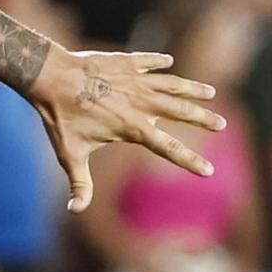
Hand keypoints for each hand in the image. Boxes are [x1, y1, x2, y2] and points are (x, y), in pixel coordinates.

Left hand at [28, 49, 225, 212]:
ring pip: (171, 84)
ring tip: (210, 92)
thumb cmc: (60, 117)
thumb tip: (75, 211)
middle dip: (202, 118)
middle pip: (180, 112)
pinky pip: (147, 61)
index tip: (209, 171)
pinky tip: (168, 61)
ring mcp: (134, 81)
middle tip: (222, 123)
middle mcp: (140, 103)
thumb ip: (79, 183)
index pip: (169, 148)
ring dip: (191, 88)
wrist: (49, 77)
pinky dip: (158, 61)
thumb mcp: (70, 154)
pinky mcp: (123, 62)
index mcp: (133, 127)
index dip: (190, 160)